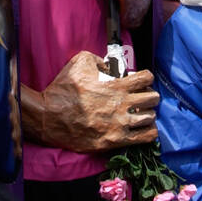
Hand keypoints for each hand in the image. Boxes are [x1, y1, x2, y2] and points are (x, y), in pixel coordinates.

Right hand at [21, 51, 158, 152]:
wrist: (48, 116)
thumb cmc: (63, 88)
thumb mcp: (80, 62)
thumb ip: (101, 60)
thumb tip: (112, 66)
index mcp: (116, 84)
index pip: (147, 78)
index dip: (145, 78)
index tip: (140, 82)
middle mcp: (122, 104)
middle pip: (153, 98)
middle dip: (149, 95)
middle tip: (141, 98)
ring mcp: (120, 124)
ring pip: (151, 117)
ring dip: (148, 114)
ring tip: (140, 114)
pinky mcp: (115, 140)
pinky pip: (145, 138)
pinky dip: (148, 132)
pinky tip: (142, 129)